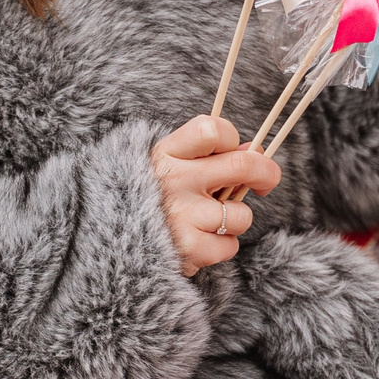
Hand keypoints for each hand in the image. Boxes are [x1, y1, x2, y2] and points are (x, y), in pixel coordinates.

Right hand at [152, 116, 279, 275]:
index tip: (233, 150)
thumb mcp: (168, 166)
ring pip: (242, 214)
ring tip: (211, 222)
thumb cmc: (149, 199)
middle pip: (243, 166)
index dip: (231, 138)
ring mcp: (181, 215)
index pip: (213, 130)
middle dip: (267, 174)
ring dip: (236, 220)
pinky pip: (230, 246)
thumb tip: (254, 149)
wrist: (111, 244)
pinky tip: (200, 243)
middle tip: (266, 183)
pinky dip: (222, 247)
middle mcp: (173, 180)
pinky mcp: (187, 248)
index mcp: (167, 153)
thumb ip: (208, 155)